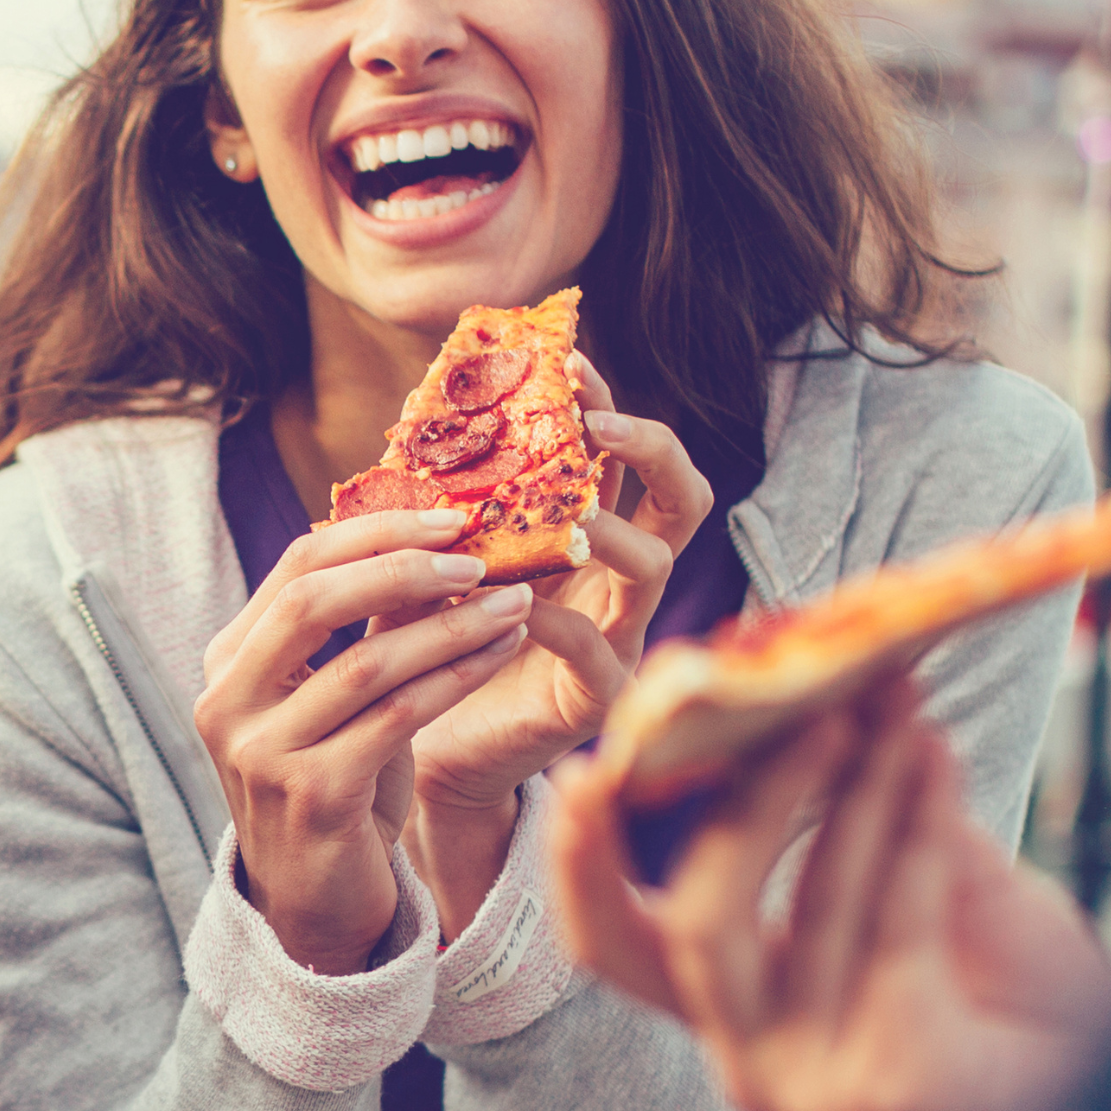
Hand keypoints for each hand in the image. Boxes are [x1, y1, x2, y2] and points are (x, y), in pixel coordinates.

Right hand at [199, 507, 534, 975]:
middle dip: (405, 567)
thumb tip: (432, 540)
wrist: (319, 901)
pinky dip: (455, 678)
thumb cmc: (339, 788)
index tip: (451, 517)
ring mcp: (261, 753)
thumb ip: (367, 628)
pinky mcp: (311, 797)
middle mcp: (228, 703)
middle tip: (480, 556)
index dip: (377, 533)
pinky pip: (397, 718)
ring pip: (367, 663)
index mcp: (228, 663)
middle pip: (315, 600)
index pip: (297, 567)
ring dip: (451, 626)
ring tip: (513, 604)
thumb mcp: (343, 700)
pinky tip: (497, 655)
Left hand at [404, 364, 717, 935]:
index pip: (625, 456)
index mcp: (591, 536)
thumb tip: (427, 423)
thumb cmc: (437, 645)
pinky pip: (599, 653)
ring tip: (564, 520)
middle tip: (600, 424)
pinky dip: (560, 625)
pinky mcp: (597, 699)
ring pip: (655, 566)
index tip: (571, 363)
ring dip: (608, 531)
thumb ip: (447, 505)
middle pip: (684, 497)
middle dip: (652, 448)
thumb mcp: (437, 560)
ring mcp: (619, 638)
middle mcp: (618, 580)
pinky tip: (516, 609)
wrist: (428, 748)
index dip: (609, 405)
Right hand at [548, 679, 1110, 1110]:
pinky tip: (940, 767)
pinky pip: (888, 930)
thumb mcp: (922, 879)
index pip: (613, 944)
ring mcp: (809, 1081)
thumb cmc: (1021, 1000)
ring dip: (856, 798)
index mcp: (734, 1004)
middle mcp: (749, 1054)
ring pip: (802, 909)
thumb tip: (837, 692)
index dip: (579, 865)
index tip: (590, 768)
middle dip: (738, 808)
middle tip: (799, 715)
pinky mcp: (883, 1086)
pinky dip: (917, 836)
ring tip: (900, 718)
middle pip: (689, 926)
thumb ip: (866, 811)